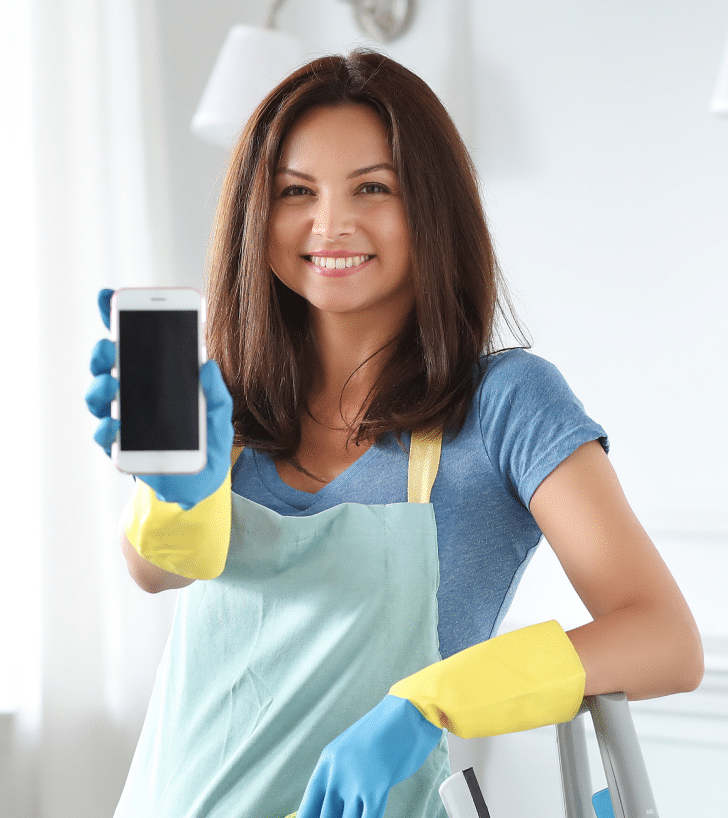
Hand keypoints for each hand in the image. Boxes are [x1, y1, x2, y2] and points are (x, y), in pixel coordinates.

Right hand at [84, 288, 233, 509]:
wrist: (200, 482)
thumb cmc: (208, 439)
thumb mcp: (219, 413)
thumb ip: (216, 391)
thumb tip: (208, 366)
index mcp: (156, 377)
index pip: (132, 342)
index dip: (115, 318)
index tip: (107, 295)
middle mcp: (133, 393)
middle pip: (108, 365)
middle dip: (103, 353)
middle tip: (109, 349)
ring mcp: (123, 419)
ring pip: (99, 396)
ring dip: (99, 388)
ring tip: (110, 386)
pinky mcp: (120, 447)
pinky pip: (104, 435)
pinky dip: (105, 429)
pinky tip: (114, 426)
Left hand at [296, 695, 441, 817]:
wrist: (407, 715)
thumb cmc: (382, 734)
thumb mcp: (351, 751)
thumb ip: (340, 778)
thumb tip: (335, 806)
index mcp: (327, 763)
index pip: (308, 808)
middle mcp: (336, 774)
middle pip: (326, 817)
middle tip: (342, 816)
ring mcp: (355, 782)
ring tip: (357, 815)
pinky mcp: (376, 789)